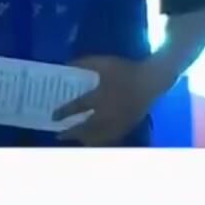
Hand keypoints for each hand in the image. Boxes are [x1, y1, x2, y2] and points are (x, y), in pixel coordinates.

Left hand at [54, 56, 168, 145]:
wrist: (151, 80)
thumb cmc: (126, 70)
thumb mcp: (103, 62)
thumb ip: (83, 63)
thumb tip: (66, 65)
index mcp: (99, 97)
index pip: (77, 107)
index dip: (63, 112)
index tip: (53, 116)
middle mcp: (106, 113)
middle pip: (85, 128)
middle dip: (71, 132)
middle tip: (59, 135)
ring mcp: (117, 123)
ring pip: (97, 137)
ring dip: (83, 139)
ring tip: (75, 140)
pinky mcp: (126, 127)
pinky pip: (110, 139)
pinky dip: (99, 142)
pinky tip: (94, 142)